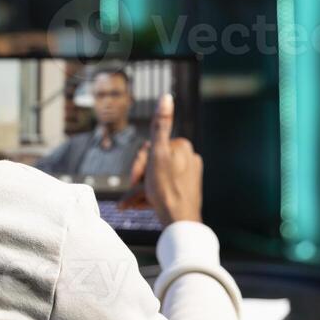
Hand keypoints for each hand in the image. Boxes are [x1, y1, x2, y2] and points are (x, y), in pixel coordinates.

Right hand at [131, 93, 202, 225]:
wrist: (180, 222)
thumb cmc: (167, 189)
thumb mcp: (158, 154)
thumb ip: (161, 125)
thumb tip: (166, 96)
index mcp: (183, 147)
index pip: (151, 148)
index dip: (139, 163)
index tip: (135, 178)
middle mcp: (189, 159)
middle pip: (153, 162)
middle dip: (140, 177)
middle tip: (135, 190)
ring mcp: (188, 176)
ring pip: (156, 178)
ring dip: (141, 189)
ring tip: (130, 203)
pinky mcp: (186, 191)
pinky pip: (163, 189)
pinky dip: (150, 195)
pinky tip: (141, 205)